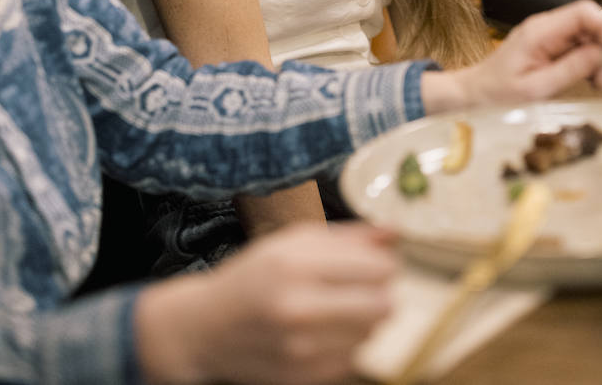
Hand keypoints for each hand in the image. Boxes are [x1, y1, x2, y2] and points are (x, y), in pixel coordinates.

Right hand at [136, 221, 396, 384]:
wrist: (206, 328)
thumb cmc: (254, 275)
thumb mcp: (293, 241)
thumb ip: (348, 236)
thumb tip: (395, 232)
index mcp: (296, 266)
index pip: (378, 269)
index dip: (384, 263)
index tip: (375, 261)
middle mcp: (298, 309)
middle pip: (383, 305)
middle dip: (382, 292)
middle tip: (366, 285)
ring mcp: (300, 350)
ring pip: (371, 333)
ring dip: (365, 318)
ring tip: (338, 306)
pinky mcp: (301, 379)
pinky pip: (352, 359)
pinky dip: (347, 343)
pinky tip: (324, 331)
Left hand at [422, 0, 601, 112]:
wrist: (475, 92)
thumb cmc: (499, 93)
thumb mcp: (536, 88)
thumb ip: (570, 69)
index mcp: (541, 31)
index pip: (584, 12)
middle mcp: (548, 26)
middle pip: (592, 21)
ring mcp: (550, 34)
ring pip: (590, 34)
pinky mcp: (552, 44)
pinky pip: (580, 45)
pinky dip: (592, 61)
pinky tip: (593, 80)